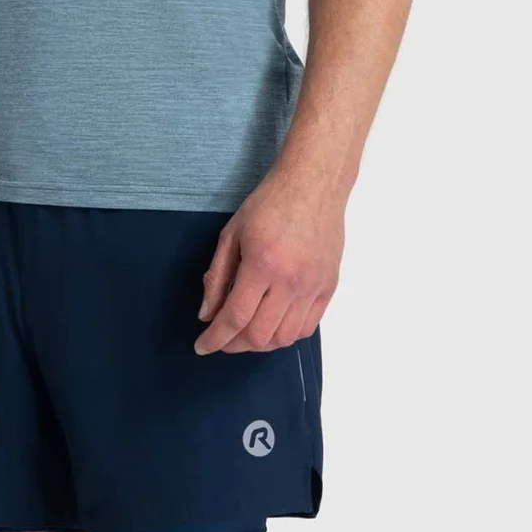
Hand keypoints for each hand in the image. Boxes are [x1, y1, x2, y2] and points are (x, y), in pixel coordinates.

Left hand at [195, 170, 341, 352]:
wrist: (314, 185)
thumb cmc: (269, 203)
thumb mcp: (231, 234)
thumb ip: (217, 276)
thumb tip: (206, 315)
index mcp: (262, 264)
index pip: (235, 317)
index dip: (216, 338)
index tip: (202, 346)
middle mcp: (291, 280)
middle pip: (260, 334)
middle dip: (234, 345)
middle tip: (222, 339)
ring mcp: (313, 286)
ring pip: (285, 338)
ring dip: (261, 344)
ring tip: (246, 334)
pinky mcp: (328, 286)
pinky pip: (308, 327)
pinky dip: (287, 335)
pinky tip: (272, 325)